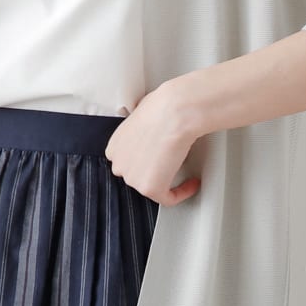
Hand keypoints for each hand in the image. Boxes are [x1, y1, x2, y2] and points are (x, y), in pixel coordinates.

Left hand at [103, 84, 203, 205]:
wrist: (174, 113)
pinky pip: (168, 198)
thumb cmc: (162, 107)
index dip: (145, 162)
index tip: (159, 159)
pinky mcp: (150, 188)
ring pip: (151, 187)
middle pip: (137, 176)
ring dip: (168, 181)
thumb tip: (151, 131)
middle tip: (172, 165)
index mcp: (114, 147)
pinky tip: (191, 183)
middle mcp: (119, 164)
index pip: (127, 162)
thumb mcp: (141, 116)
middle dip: (155, 172)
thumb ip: (141, 131)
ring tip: (182, 170)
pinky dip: (182, 193)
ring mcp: (133, 178)